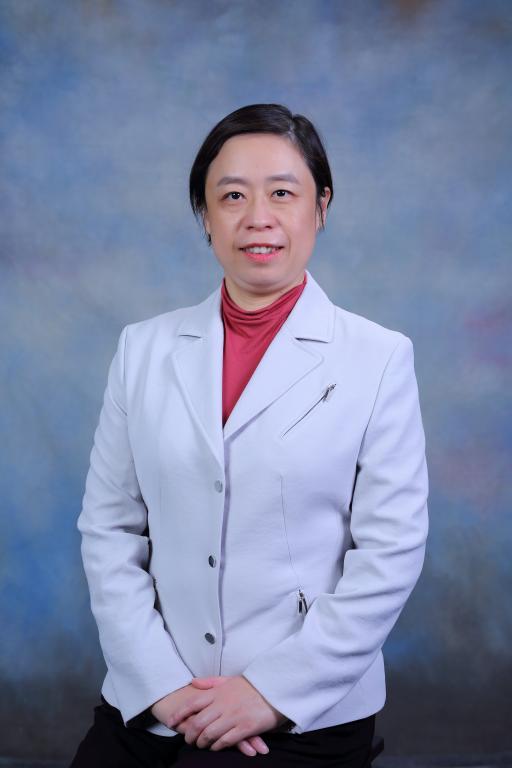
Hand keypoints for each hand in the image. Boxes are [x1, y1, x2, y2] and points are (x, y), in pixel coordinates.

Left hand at [168, 674, 286, 751]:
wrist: (274, 689)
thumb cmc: (251, 686)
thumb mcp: (229, 680)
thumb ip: (210, 682)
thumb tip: (192, 683)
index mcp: (218, 692)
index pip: (193, 703)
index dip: (179, 714)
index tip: (171, 723)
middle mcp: (223, 704)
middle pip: (198, 722)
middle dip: (190, 734)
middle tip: (188, 740)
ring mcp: (234, 716)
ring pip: (210, 734)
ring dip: (202, 742)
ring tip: (200, 745)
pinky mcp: (245, 728)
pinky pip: (226, 741)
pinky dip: (217, 746)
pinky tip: (216, 747)